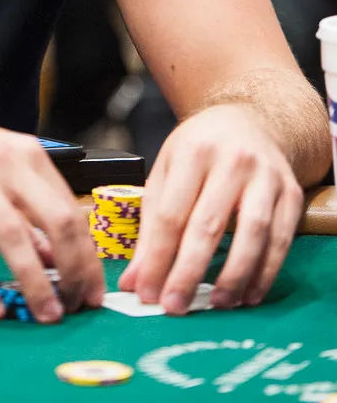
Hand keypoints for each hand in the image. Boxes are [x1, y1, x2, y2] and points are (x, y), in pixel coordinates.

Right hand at [0, 98, 103, 322]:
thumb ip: (25, 208)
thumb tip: (55, 258)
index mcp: (26, 153)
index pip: (71, 210)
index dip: (87, 256)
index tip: (92, 291)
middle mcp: (4, 159)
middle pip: (56, 219)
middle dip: (74, 270)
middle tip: (75, 307)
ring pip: (14, 235)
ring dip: (35, 282)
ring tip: (44, 315)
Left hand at [119, 104, 304, 314]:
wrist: (251, 120)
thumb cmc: (201, 148)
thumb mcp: (167, 170)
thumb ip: (151, 225)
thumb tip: (135, 280)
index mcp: (193, 151)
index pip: (171, 213)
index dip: (158, 258)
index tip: (148, 292)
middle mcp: (232, 160)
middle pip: (209, 225)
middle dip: (189, 272)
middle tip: (175, 307)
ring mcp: (266, 176)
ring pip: (252, 233)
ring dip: (233, 276)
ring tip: (215, 304)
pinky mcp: (291, 192)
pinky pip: (282, 239)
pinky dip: (265, 271)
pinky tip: (248, 294)